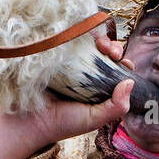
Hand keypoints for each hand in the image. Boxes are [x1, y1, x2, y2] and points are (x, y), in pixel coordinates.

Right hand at [0, 31, 135, 158]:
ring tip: (100, 44)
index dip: (124, 65)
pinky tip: (84, 36)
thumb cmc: (61, 123)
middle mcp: (85, 76)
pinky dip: (79, 35)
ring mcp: (70, 65)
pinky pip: (69, 42)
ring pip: (89, 46)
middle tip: (111, 52)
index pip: (117, 73)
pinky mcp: (55, 56)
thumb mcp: (93, 119)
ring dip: (100, 40)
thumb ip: (116, 107)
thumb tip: (129, 82)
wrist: (29, 120)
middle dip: (113, 49)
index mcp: (98, 91)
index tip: (125, 63)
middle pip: (105, 55)